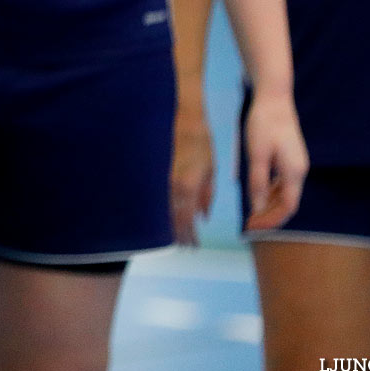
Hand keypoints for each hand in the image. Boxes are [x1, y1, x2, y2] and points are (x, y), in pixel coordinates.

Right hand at [170, 105, 215, 246]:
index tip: (194, 246)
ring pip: (164, 210)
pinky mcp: (158, 175)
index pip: (187, 219)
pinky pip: (160, 199)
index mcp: (189, 187)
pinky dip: (164, 211)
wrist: (185, 124)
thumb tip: (202, 217)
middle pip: (174, 218)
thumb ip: (206, 196)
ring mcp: (163, 181)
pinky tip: (166, 218)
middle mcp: (173, 187)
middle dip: (180, 234)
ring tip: (175, 238)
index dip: (190, 235)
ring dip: (170, 226)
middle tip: (186, 246)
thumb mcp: (211, 172)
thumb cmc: (202, 146)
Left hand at [242, 91, 306, 232]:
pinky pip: (282, 182)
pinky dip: (271, 191)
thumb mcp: (257, 154)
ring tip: (251, 213)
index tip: (253, 227)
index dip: (271, 220)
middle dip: (270, 215)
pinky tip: (257, 193)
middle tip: (249, 224)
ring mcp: (296, 163)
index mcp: (294, 171)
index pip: (287, 207)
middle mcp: (299, 170)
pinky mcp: (290, 157)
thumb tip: (256, 207)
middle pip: (288, 202)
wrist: (274, 98)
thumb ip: (258, 181)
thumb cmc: (264, 123)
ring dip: (269, 205)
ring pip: (285, 193)